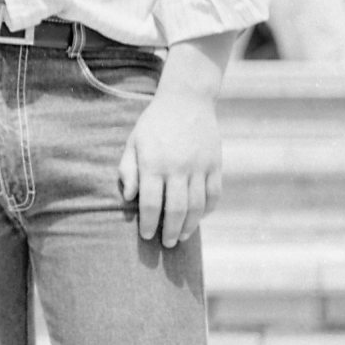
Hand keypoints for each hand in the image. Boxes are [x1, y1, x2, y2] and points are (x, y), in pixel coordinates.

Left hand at [118, 89, 221, 248]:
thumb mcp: (134, 142)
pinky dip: (207, 210)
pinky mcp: (215, 164)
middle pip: (176, 209)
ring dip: (190, 225)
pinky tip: (198, 218)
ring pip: (197, 206)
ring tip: (182, 236)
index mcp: (154, 162)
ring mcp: (199, 166)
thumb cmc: (154, 123)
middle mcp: (178, 166)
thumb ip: (129, 169)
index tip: (146, 235)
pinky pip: (214, 194)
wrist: (186, 100)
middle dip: (171, 231)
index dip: (148, 222)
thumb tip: (129, 198)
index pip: (151, 202)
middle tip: (167, 244)